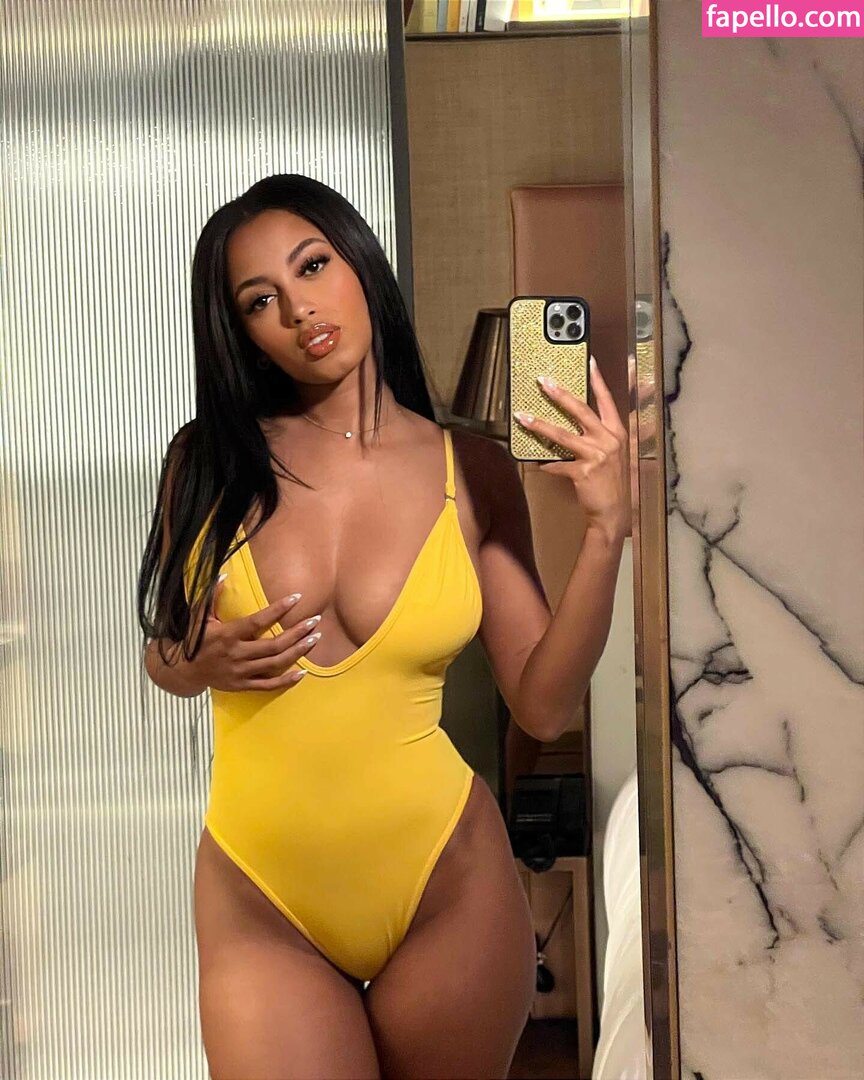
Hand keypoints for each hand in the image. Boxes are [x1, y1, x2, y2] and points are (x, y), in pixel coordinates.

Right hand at [187, 577, 321, 691]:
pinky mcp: (242, 685)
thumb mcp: (198, 617)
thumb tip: (223, 575)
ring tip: (314, 639)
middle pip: (274, 644)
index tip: (296, 598)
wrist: (183, 670)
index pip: (258, 621)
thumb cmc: (193, 640)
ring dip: (298, 652)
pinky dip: (286, 681)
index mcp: (228, 635)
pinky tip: (303, 673)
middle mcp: (236, 654)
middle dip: (297, 632)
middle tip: (315, 621)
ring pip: (275, 664)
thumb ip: (211, 596)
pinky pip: (268, 685)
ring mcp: (240, 672)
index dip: (279, 609)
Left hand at [513, 356, 629, 536]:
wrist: (614, 511)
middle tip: (543, 381)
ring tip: (523, 416)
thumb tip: (572, 424)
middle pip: (581, 410)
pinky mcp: (583, 471)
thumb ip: (596, 436)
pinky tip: (537, 463)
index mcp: (617, 431)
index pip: (606, 400)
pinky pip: (557, 464)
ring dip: (540, 425)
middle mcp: (609, 439)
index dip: (598, 380)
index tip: (589, 360)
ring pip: (562, 435)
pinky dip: (546, 464)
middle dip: (560, 394)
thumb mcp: (611, 454)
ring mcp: (597, 455)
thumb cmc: (610, 481)